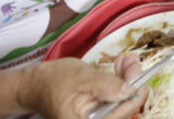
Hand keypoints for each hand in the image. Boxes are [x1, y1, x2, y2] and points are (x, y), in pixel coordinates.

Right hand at [16, 55, 144, 118]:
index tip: (139, 72)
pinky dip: (119, 80)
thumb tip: (129, 90)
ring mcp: (96, 117)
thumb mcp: (80, 79)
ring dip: (126, 78)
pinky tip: (119, 67)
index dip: (134, 93)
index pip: (119, 113)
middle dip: (130, 81)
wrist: (34, 84)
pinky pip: (114, 96)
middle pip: (122, 106)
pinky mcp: (97, 109)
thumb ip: (104, 85)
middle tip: (131, 60)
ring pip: (121, 99)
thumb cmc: (52, 81)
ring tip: (124, 60)